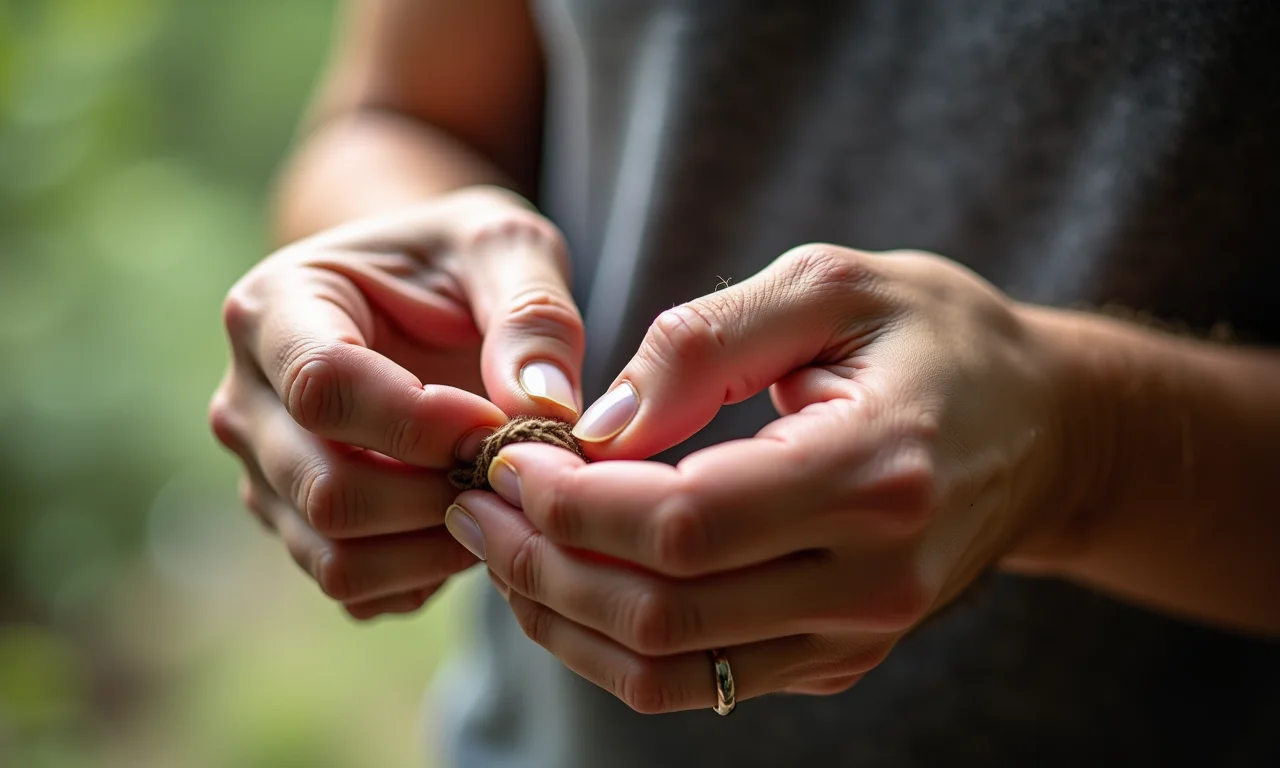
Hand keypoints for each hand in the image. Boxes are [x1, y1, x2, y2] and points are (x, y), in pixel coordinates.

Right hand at [210, 186, 584, 619]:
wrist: (421, 294)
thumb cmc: (460, 261)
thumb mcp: (507, 247)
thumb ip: (532, 314)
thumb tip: (542, 409)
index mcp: (273, 307)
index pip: (323, 388)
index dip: (422, 422)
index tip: (497, 420)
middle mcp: (246, 400)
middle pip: (327, 490)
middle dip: (440, 494)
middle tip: (516, 470)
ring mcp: (264, 474)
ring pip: (337, 557)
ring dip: (438, 545)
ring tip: (501, 496)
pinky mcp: (297, 528)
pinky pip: (356, 589)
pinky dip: (425, 575)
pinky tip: (473, 523)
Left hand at [449, 244, 1080, 710]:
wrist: (1044, 430)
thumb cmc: (933, 337)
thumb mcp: (829, 285)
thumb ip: (704, 343)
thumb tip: (593, 428)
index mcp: (877, 473)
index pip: (683, 525)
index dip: (570, 504)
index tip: (503, 458)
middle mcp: (876, 581)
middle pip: (662, 611)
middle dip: (541, 562)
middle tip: (475, 503)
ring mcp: (861, 637)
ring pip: (668, 671)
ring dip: (561, 616)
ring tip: (500, 544)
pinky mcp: (839, 661)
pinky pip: (700, 682)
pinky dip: (612, 640)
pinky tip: (569, 576)